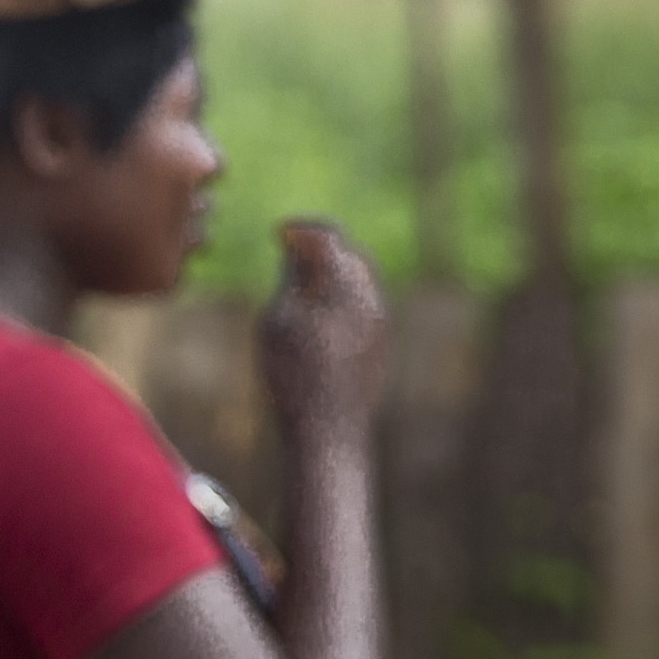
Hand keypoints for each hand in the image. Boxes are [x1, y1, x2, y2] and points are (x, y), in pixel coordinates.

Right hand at [257, 217, 387, 438]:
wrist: (328, 430)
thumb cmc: (292, 375)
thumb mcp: (278, 319)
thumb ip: (291, 276)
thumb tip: (297, 246)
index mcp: (344, 284)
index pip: (327, 234)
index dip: (301, 229)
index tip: (278, 233)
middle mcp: (370, 295)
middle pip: (348, 252)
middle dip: (320, 247)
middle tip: (287, 251)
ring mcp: (380, 319)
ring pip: (359, 277)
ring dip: (331, 271)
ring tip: (299, 284)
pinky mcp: (380, 340)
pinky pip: (363, 301)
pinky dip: (340, 295)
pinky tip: (316, 314)